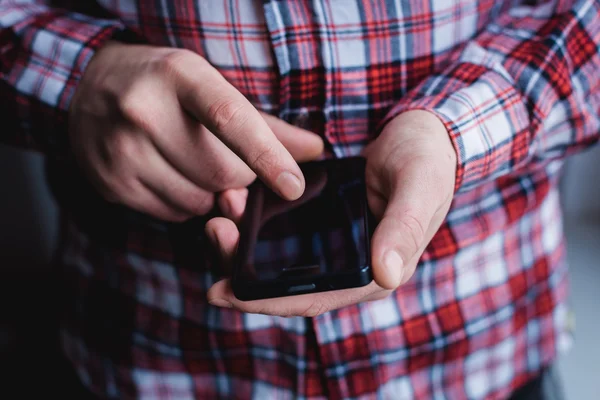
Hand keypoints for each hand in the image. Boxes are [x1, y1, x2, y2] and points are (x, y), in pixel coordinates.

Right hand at [68, 42, 323, 221]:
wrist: (88, 87)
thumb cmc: (166, 86)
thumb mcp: (211, 86)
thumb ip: (266, 124)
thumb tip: (315, 151)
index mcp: (180, 75)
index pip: (230, 120)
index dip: (267, 156)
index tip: (294, 186)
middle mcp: (144, 110)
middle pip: (222, 174)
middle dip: (239, 177)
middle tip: (227, 159)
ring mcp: (121, 150)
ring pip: (200, 201)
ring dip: (211, 193)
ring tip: (193, 163)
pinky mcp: (110, 182)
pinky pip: (173, 214)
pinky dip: (185, 203)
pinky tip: (171, 175)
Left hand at [205, 110, 456, 315]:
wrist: (424, 135)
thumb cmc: (428, 161)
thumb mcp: (420, 188)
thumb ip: (404, 229)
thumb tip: (386, 274)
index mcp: (375, 272)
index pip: (314, 299)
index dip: (268, 302)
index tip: (224, 293)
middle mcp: (351, 267)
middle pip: (287, 283)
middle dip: (244, 268)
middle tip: (213, 234)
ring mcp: (336, 245)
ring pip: (281, 260)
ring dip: (246, 244)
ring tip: (220, 216)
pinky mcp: (325, 223)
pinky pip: (286, 232)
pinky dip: (260, 223)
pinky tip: (239, 204)